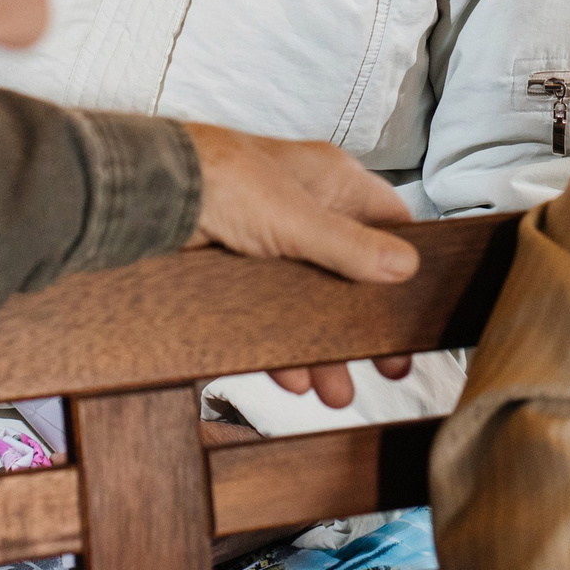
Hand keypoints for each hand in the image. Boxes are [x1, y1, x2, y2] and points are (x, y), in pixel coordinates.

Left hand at [184, 123, 420, 408]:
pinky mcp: (241, 270)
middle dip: (364, 324)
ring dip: (325, 346)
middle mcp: (308, 210)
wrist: (149, 192)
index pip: (389, 222)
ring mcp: (273, 241)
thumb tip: (406, 267)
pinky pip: (273, 315)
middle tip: (387, 365)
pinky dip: (284, 345)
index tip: (420, 307)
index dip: (407, 264)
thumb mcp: (298, 220)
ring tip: (338, 391)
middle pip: (351, 275)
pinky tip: (292, 376)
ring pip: (312, 302)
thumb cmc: (223, 178)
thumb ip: (351, 247)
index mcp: (333, 182)